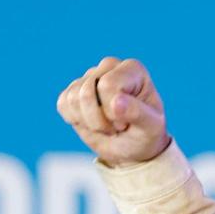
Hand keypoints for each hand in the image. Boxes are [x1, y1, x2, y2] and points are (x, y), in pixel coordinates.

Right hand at [56, 57, 171, 165]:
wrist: (133, 147)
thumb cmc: (146, 135)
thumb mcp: (151, 129)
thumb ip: (138, 113)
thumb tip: (116, 102)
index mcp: (132, 69)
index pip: (108, 86)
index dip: (114, 112)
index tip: (128, 122)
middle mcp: (109, 66)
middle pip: (87, 92)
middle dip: (99, 120)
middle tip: (117, 127)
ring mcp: (89, 76)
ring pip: (72, 99)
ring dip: (89, 122)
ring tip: (107, 126)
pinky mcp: (73, 90)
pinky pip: (63, 104)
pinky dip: (75, 121)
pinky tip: (92, 123)